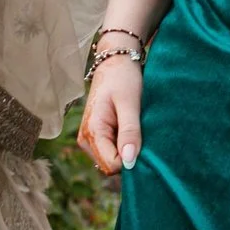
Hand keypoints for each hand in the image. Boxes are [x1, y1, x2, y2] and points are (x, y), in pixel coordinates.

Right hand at [77, 55, 144, 176]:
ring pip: (111, 161)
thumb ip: (129, 132)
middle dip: (128, 155)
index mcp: (92, 132)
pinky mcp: (96, 136)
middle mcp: (86, 140)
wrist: (115, 62)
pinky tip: (129, 127)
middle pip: (111, 166)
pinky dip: (123, 145)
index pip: (112, 165)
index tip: (143, 140)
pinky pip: (111, 152)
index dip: (131, 158)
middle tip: (139, 130)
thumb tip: (130, 161)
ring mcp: (90, 139)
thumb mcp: (130, 103)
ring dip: (126, 149)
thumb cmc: (123, 78)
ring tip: (133, 125)